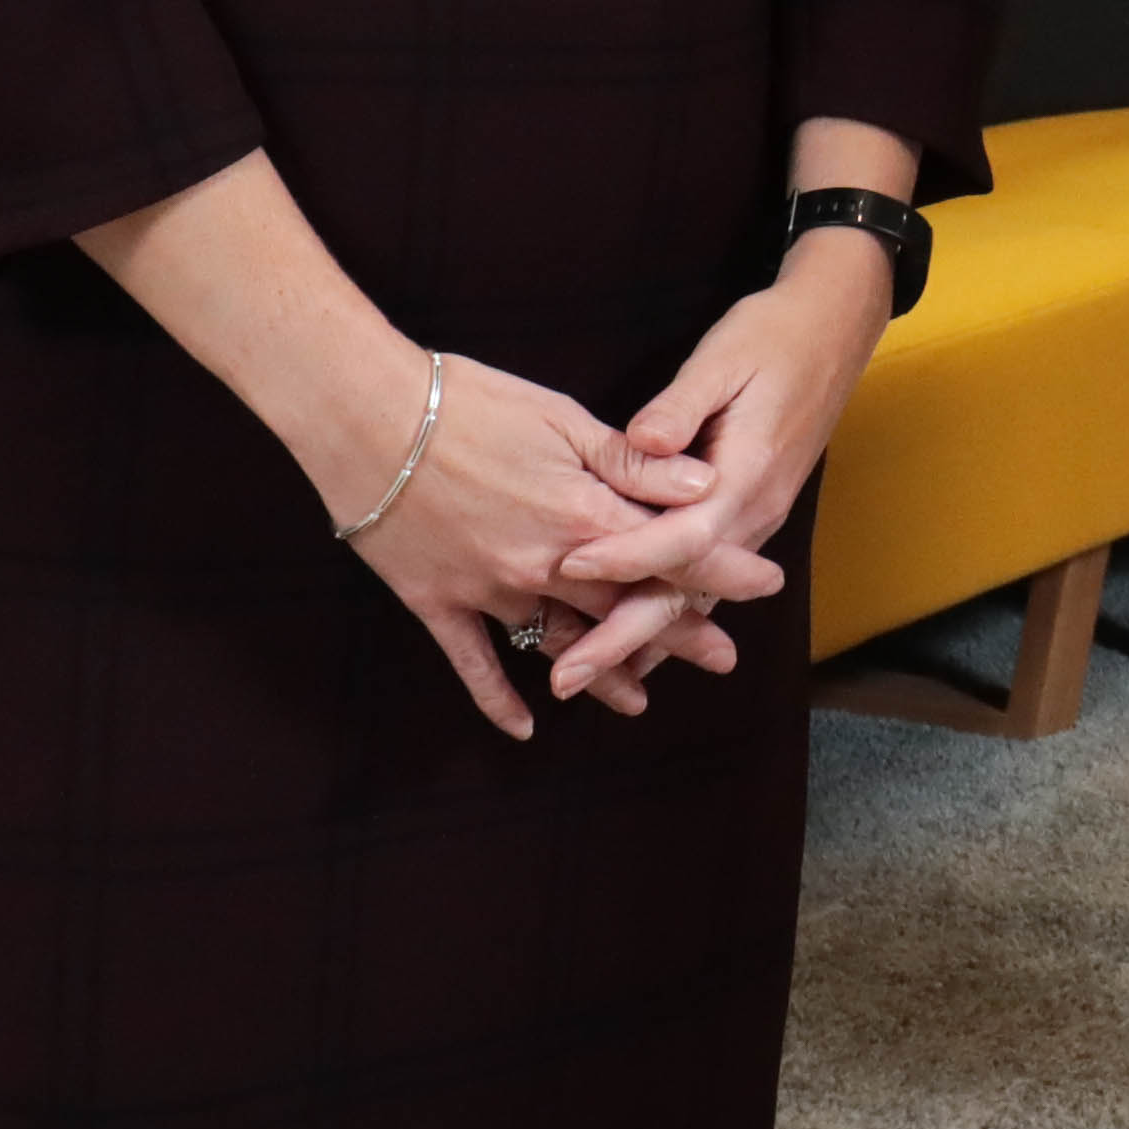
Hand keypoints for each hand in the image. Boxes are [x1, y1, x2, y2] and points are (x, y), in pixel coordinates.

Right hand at [336, 354, 711, 743]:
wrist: (363, 414)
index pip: (669, 550)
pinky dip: (498, 699)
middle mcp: (545, 565)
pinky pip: (474, 663)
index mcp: (582, 513)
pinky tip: (526, 727)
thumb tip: (702, 483)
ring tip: (641, 700)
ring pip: (561, 643)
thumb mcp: (560, 416)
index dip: (720, 568)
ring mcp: (489, 590)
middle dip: (679, 632)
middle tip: (723, 657)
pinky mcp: (438, 603)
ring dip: (604, 672)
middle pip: (627, 606)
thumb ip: (632, 460)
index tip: (765, 582)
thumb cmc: (464, 400)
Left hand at [551, 240, 884, 708]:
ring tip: (582, 677)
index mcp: (746, 476)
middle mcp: (753, 513)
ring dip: (639, 641)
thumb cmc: (774, 337)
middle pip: (684, 592)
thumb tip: (641, 442)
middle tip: (566, 677)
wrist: (833, 330)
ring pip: (693, 597)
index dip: (623, 555)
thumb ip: (682, 406)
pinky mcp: (744, 517)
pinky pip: (701, 582)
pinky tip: (629, 644)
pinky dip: (663, 615)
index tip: (568, 566)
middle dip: (623, 638)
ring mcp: (752, 521)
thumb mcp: (725, 358)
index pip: (680, 536)